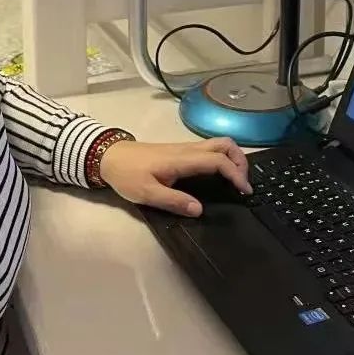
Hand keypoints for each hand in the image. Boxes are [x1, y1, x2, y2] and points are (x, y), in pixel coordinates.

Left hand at [99, 137, 249, 215]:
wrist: (109, 156)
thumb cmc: (127, 174)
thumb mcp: (147, 193)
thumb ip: (174, 201)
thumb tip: (199, 210)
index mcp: (182, 159)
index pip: (218, 160)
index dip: (236, 174)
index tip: (244, 191)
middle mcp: (188, 149)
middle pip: (224, 144)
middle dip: (240, 161)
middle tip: (243, 184)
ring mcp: (185, 148)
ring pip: (218, 144)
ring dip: (233, 159)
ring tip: (235, 181)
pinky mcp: (181, 151)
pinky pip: (210, 150)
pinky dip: (222, 159)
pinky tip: (220, 176)